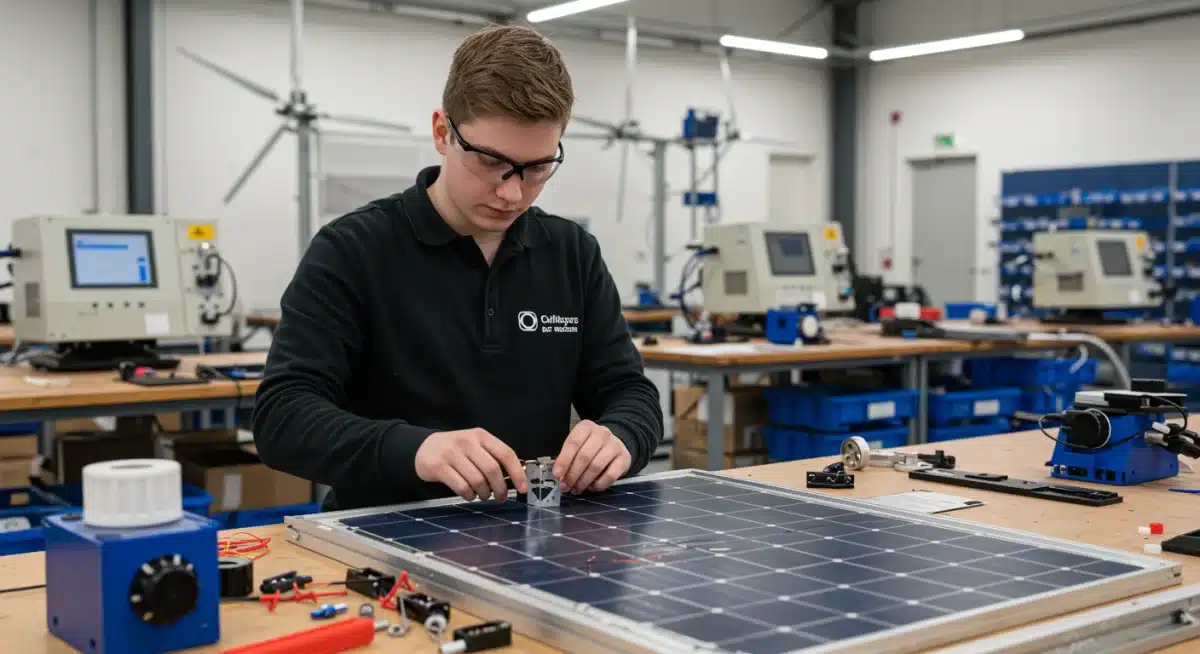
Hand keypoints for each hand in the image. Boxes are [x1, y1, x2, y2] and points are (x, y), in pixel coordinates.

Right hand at [414, 428, 528, 501]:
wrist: (423, 448)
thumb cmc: (456, 450)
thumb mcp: (475, 446)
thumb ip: (492, 457)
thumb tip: (516, 478)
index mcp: (481, 436)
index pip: (506, 453)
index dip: (517, 473)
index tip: (524, 488)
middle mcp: (467, 441)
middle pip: (492, 469)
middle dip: (500, 488)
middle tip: (500, 497)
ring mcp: (451, 453)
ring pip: (477, 480)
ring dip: (484, 493)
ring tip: (483, 495)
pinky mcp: (438, 466)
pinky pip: (461, 486)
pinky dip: (469, 495)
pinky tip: (469, 495)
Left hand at [554, 421, 631, 493]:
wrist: (614, 444)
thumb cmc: (590, 446)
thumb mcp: (578, 445)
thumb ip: (567, 457)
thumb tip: (559, 476)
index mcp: (586, 427)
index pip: (573, 442)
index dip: (564, 460)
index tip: (557, 475)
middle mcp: (602, 433)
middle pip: (584, 456)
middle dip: (572, 474)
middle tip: (565, 486)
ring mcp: (615, 445)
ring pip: (596, 466)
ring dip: (583, 481)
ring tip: (576, 489)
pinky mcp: (624, 459)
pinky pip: (610, 476)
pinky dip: (598, 485)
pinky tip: (591, 487)